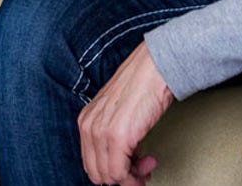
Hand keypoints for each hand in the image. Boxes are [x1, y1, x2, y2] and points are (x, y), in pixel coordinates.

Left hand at [78, 43, 172, 184]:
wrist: (155, 67)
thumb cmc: (142, 84)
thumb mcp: (117, 111)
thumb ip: (113, 135)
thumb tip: (124, 159)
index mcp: (86, 120)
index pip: (90, 163)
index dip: (112, 171)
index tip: (130, 168)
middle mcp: (89, 127)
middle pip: (97, 173)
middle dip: (121, 178)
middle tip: (141, 171)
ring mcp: (101, 132)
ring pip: (108, 177)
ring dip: (131, 178)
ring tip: (146, 167)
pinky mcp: (118, 137)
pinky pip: (120, 173)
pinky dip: (135, 176)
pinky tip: (148, 163)